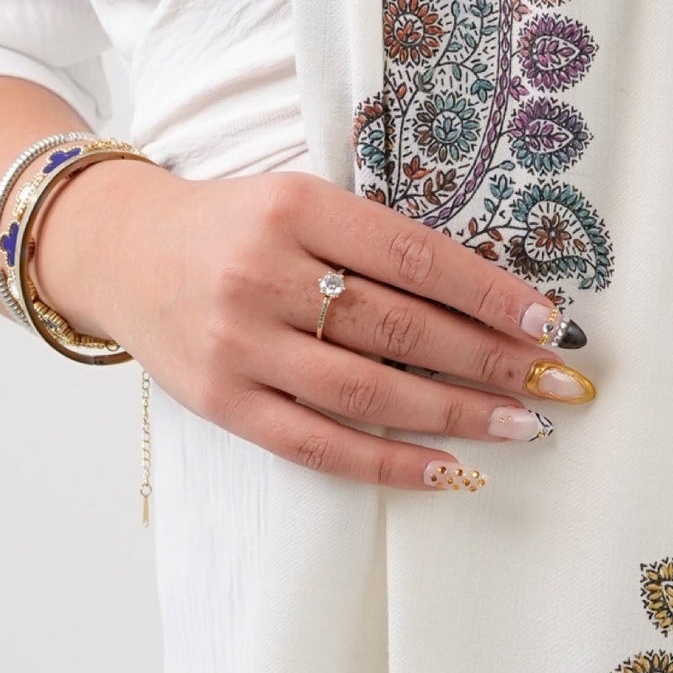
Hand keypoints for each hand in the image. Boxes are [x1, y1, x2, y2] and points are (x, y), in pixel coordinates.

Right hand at [29, 161, 594, 489]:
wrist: (118, 250)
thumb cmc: (234, 226)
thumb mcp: (300, 202)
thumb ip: (376, 242)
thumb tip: (489, 299)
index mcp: (296, 209)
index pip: (414, 256)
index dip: (487, 292)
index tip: (546, 322)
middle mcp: (265, 275)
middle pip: (400, 327)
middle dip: (489, 359)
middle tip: (554, 382)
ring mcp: (239, 345)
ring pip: (367, 390)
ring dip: (455, 413)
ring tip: (520, 424)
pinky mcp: (222, 402)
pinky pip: (317, 445)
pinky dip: (389, 464)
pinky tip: (449, 471)